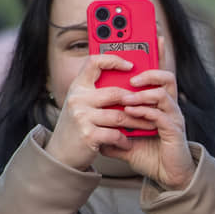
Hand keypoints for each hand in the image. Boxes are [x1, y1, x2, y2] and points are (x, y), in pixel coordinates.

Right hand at [45, 54, 154, 170]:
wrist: (61, 153)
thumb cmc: (78, 126)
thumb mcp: (83, 104)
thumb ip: (99, 92)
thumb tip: (130, 81)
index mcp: (78, 86)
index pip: (94, 62)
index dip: (113, 60)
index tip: (131, 65)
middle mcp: (78, 98)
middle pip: (116, 92)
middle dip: (138, 101)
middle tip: (154, 105)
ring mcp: (81, 116)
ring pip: (120, 115)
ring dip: (138, 122)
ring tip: (151, 125)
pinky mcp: (87, 134)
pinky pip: (115, 134)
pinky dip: (124, 139)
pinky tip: (128, 142)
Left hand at [102, 69, 194, 190]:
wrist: (167, 177)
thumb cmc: (151, 156)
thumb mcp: (126, 141)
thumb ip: (111, 132)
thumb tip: (90, 128)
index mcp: (160, 105)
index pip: (158, 77)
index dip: (154, 59)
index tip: (139, 50)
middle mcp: (170, 108)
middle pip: (167, 78)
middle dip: (148, 73)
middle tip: (130, 78)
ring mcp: (173, 118)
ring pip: (162, 94)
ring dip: (141, 94)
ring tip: (126, 98)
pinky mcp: (174, 131)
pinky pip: (160, 115)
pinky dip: (144, 111)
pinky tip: (130, 112)